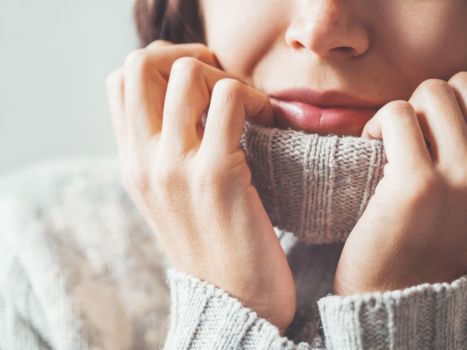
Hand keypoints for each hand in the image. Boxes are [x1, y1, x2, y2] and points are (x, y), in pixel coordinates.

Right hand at [105, 40, 295, 332]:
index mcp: (130, 164)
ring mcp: (175, 168)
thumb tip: (190, 98)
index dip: (160, 64)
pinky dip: (254, 98)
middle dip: (187, 55)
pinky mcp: (216, 175)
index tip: (197, 82)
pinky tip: (268, 121)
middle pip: (141, 63)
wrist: (234, 301)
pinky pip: (230, 100)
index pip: (119, 80)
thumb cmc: (213, 243)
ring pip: (188, 73)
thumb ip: (166, 149)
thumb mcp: (172, 196)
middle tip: (221, 79)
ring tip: (248, 106)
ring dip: (227, 76)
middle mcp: (142, 162)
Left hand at [334, 72, 466, 294]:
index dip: (454, 105)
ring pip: (430, 93)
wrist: (398, 298)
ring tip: (388, 144)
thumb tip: (451, 108)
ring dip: (401, 113)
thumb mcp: (466, 202)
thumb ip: (465, 160)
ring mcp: (464, 176)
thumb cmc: (428, 248)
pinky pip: (395, 114)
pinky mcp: (417, 184)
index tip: (431, 131)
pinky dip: (377, 125)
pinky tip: (371, 151)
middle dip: (427, 104)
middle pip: (461, 84)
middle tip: (409, 136)